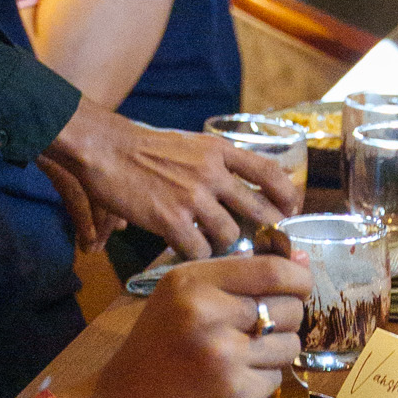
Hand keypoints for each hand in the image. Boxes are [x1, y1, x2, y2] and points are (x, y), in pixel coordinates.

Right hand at [45, 104, 304, 254]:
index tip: (292, 209)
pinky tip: (189, 250)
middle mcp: (212, 172)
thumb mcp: (189, 143)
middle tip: (264, 241)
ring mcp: (193, 197)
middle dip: (265, 229)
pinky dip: (198, 255)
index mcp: (219, 150)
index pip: (269, 172)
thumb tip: (238, 184)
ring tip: (213, 244)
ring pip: (230, 235)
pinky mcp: (172, 219)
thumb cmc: (143, 147)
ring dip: (225, 245)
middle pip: (258, 209)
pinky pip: (200, 250)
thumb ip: (215, 162)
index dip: (286, 194)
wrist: (105, 148)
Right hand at [87, 253, 315, 397]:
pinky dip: (261, 381)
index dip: (298, 277)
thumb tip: (303, 260)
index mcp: (192, 282)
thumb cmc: (157, 349)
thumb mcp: (181, 298)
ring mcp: (222, 356)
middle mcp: (206, 313)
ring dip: (276, 352)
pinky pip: (276, 378)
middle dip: (286, 319)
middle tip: (260, 330)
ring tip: (242, 357)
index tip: (300, 286)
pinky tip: (232, 382)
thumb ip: (237, 276)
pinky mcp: (234, 393)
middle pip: (288, 307)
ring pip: (289, 345)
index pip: (271, 269)